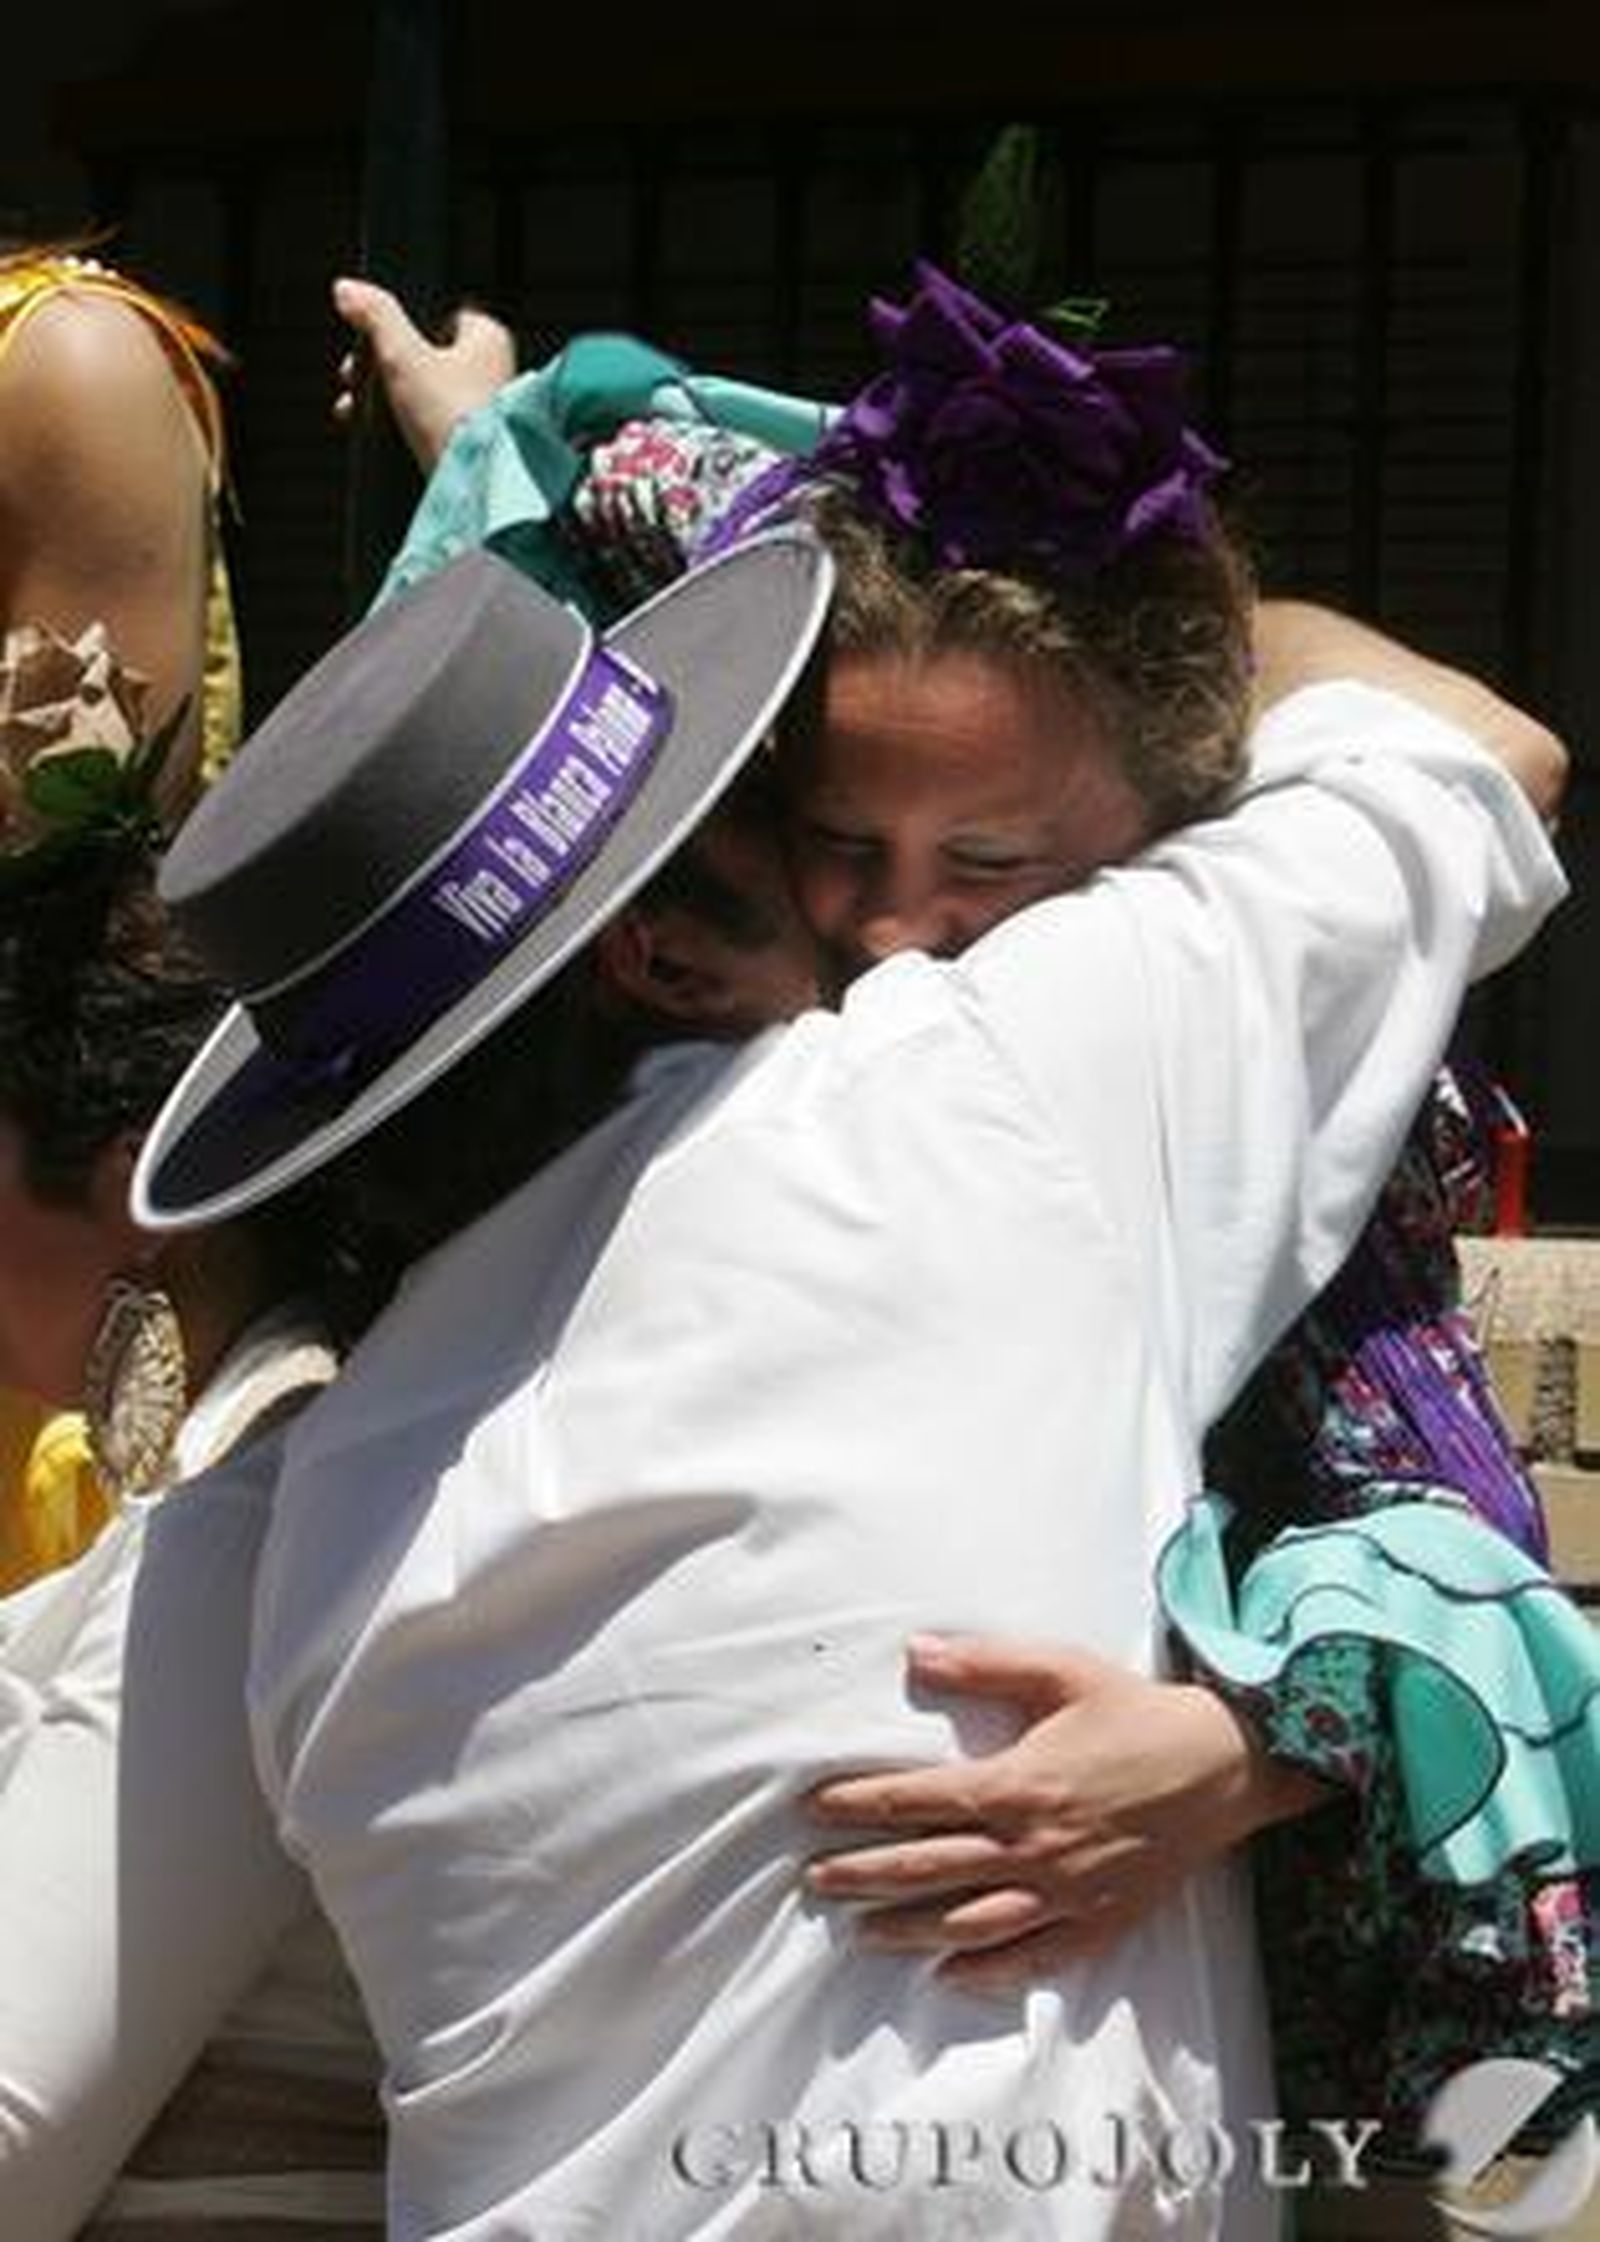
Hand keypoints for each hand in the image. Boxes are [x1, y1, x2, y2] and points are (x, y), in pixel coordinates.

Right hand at [331, 276, 516, 470]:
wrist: (477, 487)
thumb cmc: (453, 418)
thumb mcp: (403, 356)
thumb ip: (376, 316)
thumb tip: (348, 289)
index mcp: (488, 336)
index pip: (434, 312)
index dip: (394, 323)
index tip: (365, 339)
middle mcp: (493, 368)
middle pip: (422, 352)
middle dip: (380, 365)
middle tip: (352, 375)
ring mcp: (484, 407)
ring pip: (422, 389)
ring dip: (384, 396)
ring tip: (353, 407)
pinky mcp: (471, 440)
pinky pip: (429, 420)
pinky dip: (402, 423)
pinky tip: (378, 432)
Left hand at [802, 1633, 1326, 1987]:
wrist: (1225, 1765)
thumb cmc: (1138, 1712)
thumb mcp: (1061, 1670)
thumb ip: (984, 1664)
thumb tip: (914, 1653)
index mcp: (1019, 1784)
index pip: (918, 1802)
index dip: (861, 1806)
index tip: (815, 1810)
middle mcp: (1035, 1847)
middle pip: (929, 1869)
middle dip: (865, 1875)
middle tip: (816, 1881)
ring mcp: (1067, 1892)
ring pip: (970, 1923)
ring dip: (909, 1930)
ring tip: (862, 1933)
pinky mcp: (1099, 1921)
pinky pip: (1034, 1957)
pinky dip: (987, 1970)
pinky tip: (950, 1975)